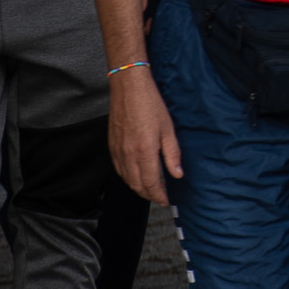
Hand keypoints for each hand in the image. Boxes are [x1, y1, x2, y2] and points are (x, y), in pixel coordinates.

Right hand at [109, 69, 182, 204]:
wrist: (129, 87)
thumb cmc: (150, 104)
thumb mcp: (168, 129)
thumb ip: (172, 154)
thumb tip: (177, 174)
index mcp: (144, 151)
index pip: (151, 184)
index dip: (159, 195)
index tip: (167, 200)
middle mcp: (128, 155)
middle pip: (137, 186)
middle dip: (149, 195)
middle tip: (160, 197)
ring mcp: (118, 151)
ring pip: (126, 180)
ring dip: (138, 188)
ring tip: (151, 189)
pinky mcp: (111, 146)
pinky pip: (119, 170)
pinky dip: (128, 178)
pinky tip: (136, 175)